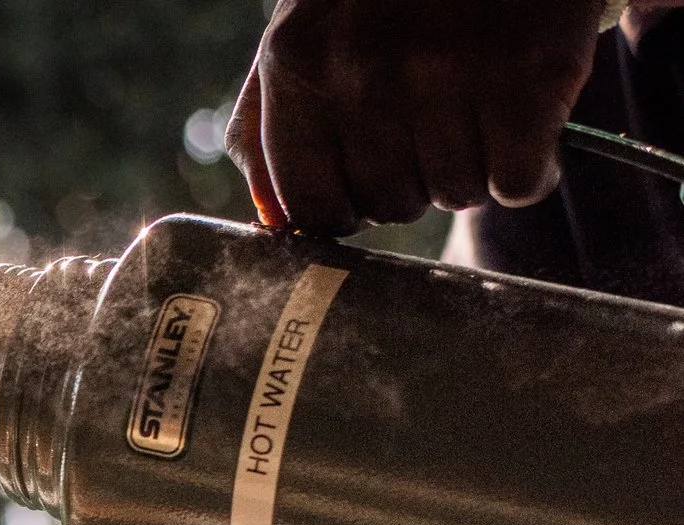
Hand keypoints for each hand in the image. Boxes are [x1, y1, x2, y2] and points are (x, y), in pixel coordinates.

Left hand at [224, 0, 601, 233]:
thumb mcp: (305, 32)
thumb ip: (265, 125)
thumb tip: (274, 222)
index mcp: (296, 64)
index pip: (308, 207)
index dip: (347, 210)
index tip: (372, 186)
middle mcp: (364, 73)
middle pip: (389, 206)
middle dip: (415, 181)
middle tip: (437, 125)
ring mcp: (446, 72)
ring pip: (455, 195)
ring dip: (473, 169)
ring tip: (479, 109)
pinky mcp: (528, 73)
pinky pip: (517, 183)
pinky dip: (530, 171)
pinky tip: (524, 126)